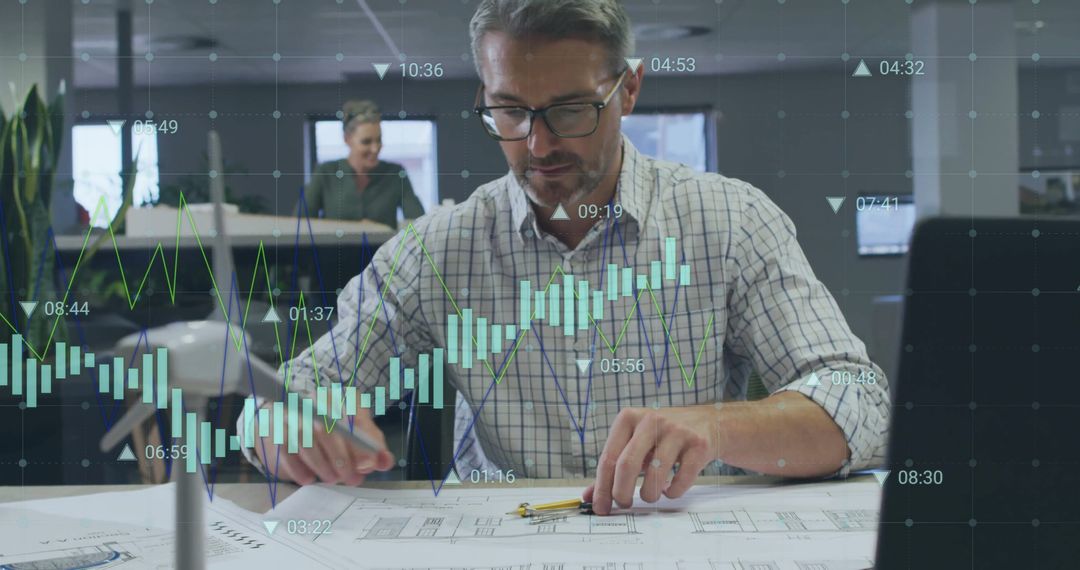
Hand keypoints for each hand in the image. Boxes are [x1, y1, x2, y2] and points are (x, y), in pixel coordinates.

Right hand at [252, 394, 393, 485]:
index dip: (363, 442)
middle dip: (342, 458)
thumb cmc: (333, 429)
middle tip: (352, 478)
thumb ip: (374, 447)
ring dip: (322, 464)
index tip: (370, 464)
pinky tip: (309, 478)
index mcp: (341, 397)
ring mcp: (293, 413)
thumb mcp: (358, 433)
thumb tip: (385, 461)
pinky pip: (285, 450)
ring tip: (333, 479)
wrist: (293, 420)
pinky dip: (298, 468)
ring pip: (306, 438)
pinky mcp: (276, 429)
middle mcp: (315, 400)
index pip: (354, 416)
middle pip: (328, 428)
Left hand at [583, 406, 717, 514]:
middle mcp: (651, 420)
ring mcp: (676, 431)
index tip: (601, 507)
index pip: (608, 457)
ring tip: (650, 495)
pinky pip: (681, 480)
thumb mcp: (635, 443)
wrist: (706, 423)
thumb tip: (589, 497)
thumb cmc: (662, 436)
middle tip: (624, 504)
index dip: (602, 487)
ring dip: (649, 495)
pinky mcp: (698, 445)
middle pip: (627, 465)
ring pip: (655, 475)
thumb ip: (612, 467)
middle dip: (621, 493)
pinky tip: (669, 489)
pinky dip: (672, 492)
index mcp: (629, 418)